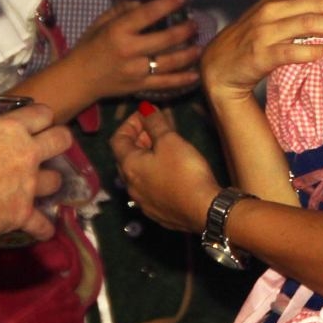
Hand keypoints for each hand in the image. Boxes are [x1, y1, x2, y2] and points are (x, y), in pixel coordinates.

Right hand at [0, 103, 72, 246]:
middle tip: (51, 147)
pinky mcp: (22, 214)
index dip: (42, 116)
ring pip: (57, 181)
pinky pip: (43, 224)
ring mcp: (28, 185)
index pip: (42, 113)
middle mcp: (26, 154)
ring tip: (41, 186)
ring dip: (50, 183)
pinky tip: (43, 229)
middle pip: (62, 140)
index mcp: (9, 129)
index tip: (37, 121)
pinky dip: (43, 228)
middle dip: (60, 141)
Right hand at [65, 0, 201, 99]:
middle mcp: (130, 50)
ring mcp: (136, 71)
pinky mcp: (140, 86)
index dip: (167, 5)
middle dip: (185, 30)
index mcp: (118, 31)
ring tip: (200, 46)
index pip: (147, 14)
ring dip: (189, 54)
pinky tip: (196, 74)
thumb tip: (144, 0)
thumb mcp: (100, 23)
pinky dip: (182, 80)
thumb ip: (122, 9)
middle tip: (195, 24)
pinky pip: (166, 83)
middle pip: (165, 39)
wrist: (78, 80)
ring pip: (170, 62)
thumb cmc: (88, 48)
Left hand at [110, 105, 220, 232]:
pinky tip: (171, 171)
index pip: (118, 139)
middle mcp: (130, 186)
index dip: (130, 123)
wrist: (204, 210)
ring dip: (147, 157)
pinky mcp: (157, 213)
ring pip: (138, 174)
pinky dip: (155, 173)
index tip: (146, 114)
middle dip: (139, 139)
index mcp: (129, 166)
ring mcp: (143, 202)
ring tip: (165, 147)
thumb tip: (145, 109)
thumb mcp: (170, 140)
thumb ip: (155, 123)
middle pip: (126, 157)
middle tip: (156, 128)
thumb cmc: (185, 171)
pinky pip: (150, 188)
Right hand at [201, 0, 322, 101]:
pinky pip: (292, 51)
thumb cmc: (254, 40)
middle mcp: (273, 7)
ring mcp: (265, 30)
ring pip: (310, 22)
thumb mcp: (278, 16)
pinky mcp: (260, 54)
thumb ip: (305, 8)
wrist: (219, 68)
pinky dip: (314, 50)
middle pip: (320, 1)